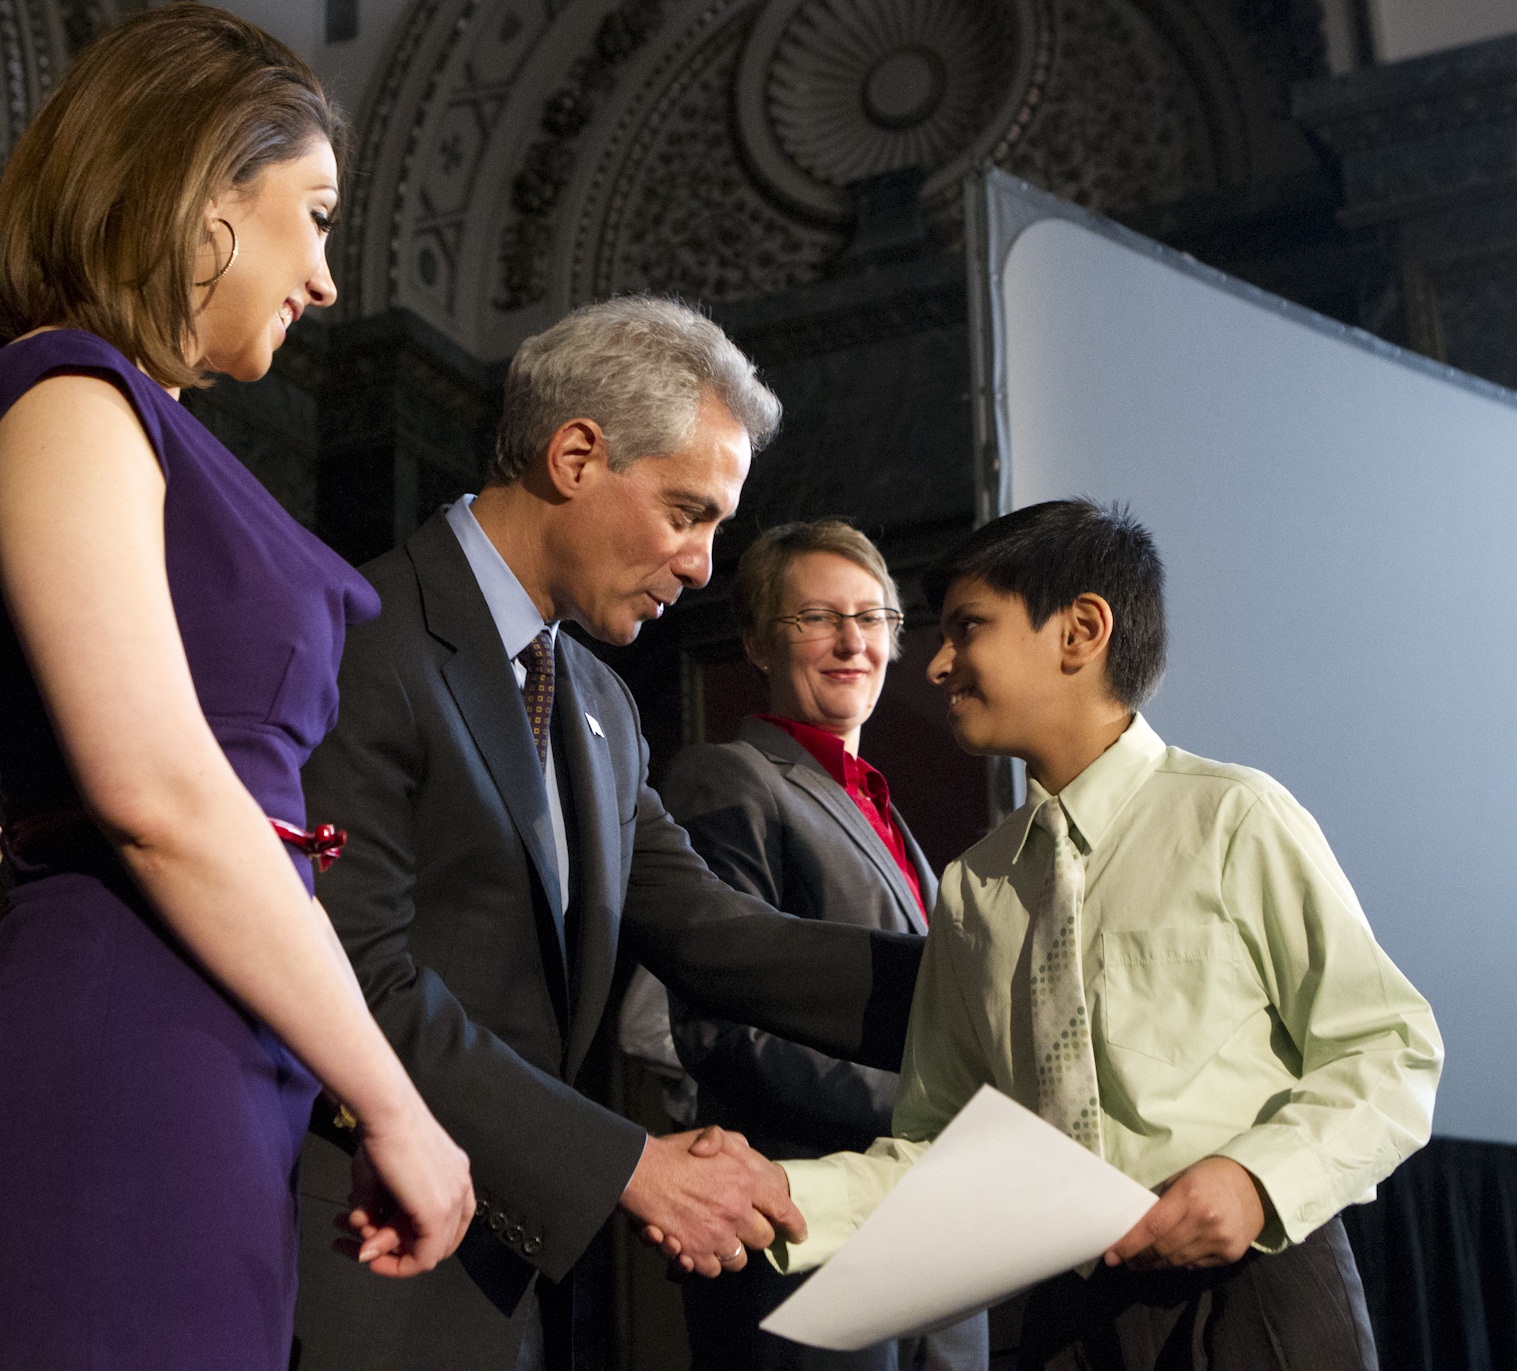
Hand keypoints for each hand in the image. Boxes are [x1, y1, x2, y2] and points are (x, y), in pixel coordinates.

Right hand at [337, 1097, 475, 1278]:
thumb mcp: (379, 1179)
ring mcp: (453, 1198)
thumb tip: (366, 1246)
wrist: (384, 1110)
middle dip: (398, 1250)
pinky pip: (423, 1257)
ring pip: (428, 1250)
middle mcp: (459, 1185)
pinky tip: (369, 1252)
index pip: (445, 1223)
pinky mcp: (438, 1210)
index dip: (412, 1239)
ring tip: (360, 1240)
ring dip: (389, 1253)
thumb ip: (377, 1213)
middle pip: (437, 1240)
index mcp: (452, 1173)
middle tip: (367, 1246)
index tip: (382, 1243)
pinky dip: (395, 1263)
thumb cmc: (380, 1131)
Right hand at [621, 1126, 804, 1277]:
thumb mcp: (711, 1136)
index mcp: (746, 1180)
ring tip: (719, 1240)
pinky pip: (713, 1269)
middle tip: (743, 1229)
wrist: (640, 1171)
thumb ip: (735, 1144)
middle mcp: (737, 1210)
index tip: (798, 1234)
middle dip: (755, 1236)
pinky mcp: (697, 1252)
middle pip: (763, 1239)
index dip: (794, 1224)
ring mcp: (718, 1234)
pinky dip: (707, 1262)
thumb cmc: (675, 1152)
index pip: (782, 1209)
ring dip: (732, 1252)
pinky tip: (698, 1248)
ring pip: (739, 1259)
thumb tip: (750, 1153)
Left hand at [1104, 1156, 1266, 1269]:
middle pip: (1162, 1249)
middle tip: (1123, 1259)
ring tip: (1139, 1262)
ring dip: (1154, 1264)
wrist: (1256, 1187)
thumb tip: (1136, 1226)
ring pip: (1176, 1261)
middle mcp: (1205, 1222)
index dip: (1129, 1244)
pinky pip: (1195, 1265)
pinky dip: (1177, 1263)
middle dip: (1138, 1257)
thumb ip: (1162, 1203)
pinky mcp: (1230, 1255)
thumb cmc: (1211, 1176)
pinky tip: (1167, 1258)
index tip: (1111, 1255)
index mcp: (1189, 1196)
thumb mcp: (1182, 1178)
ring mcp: (1219, 1241)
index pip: (1152, 1227)